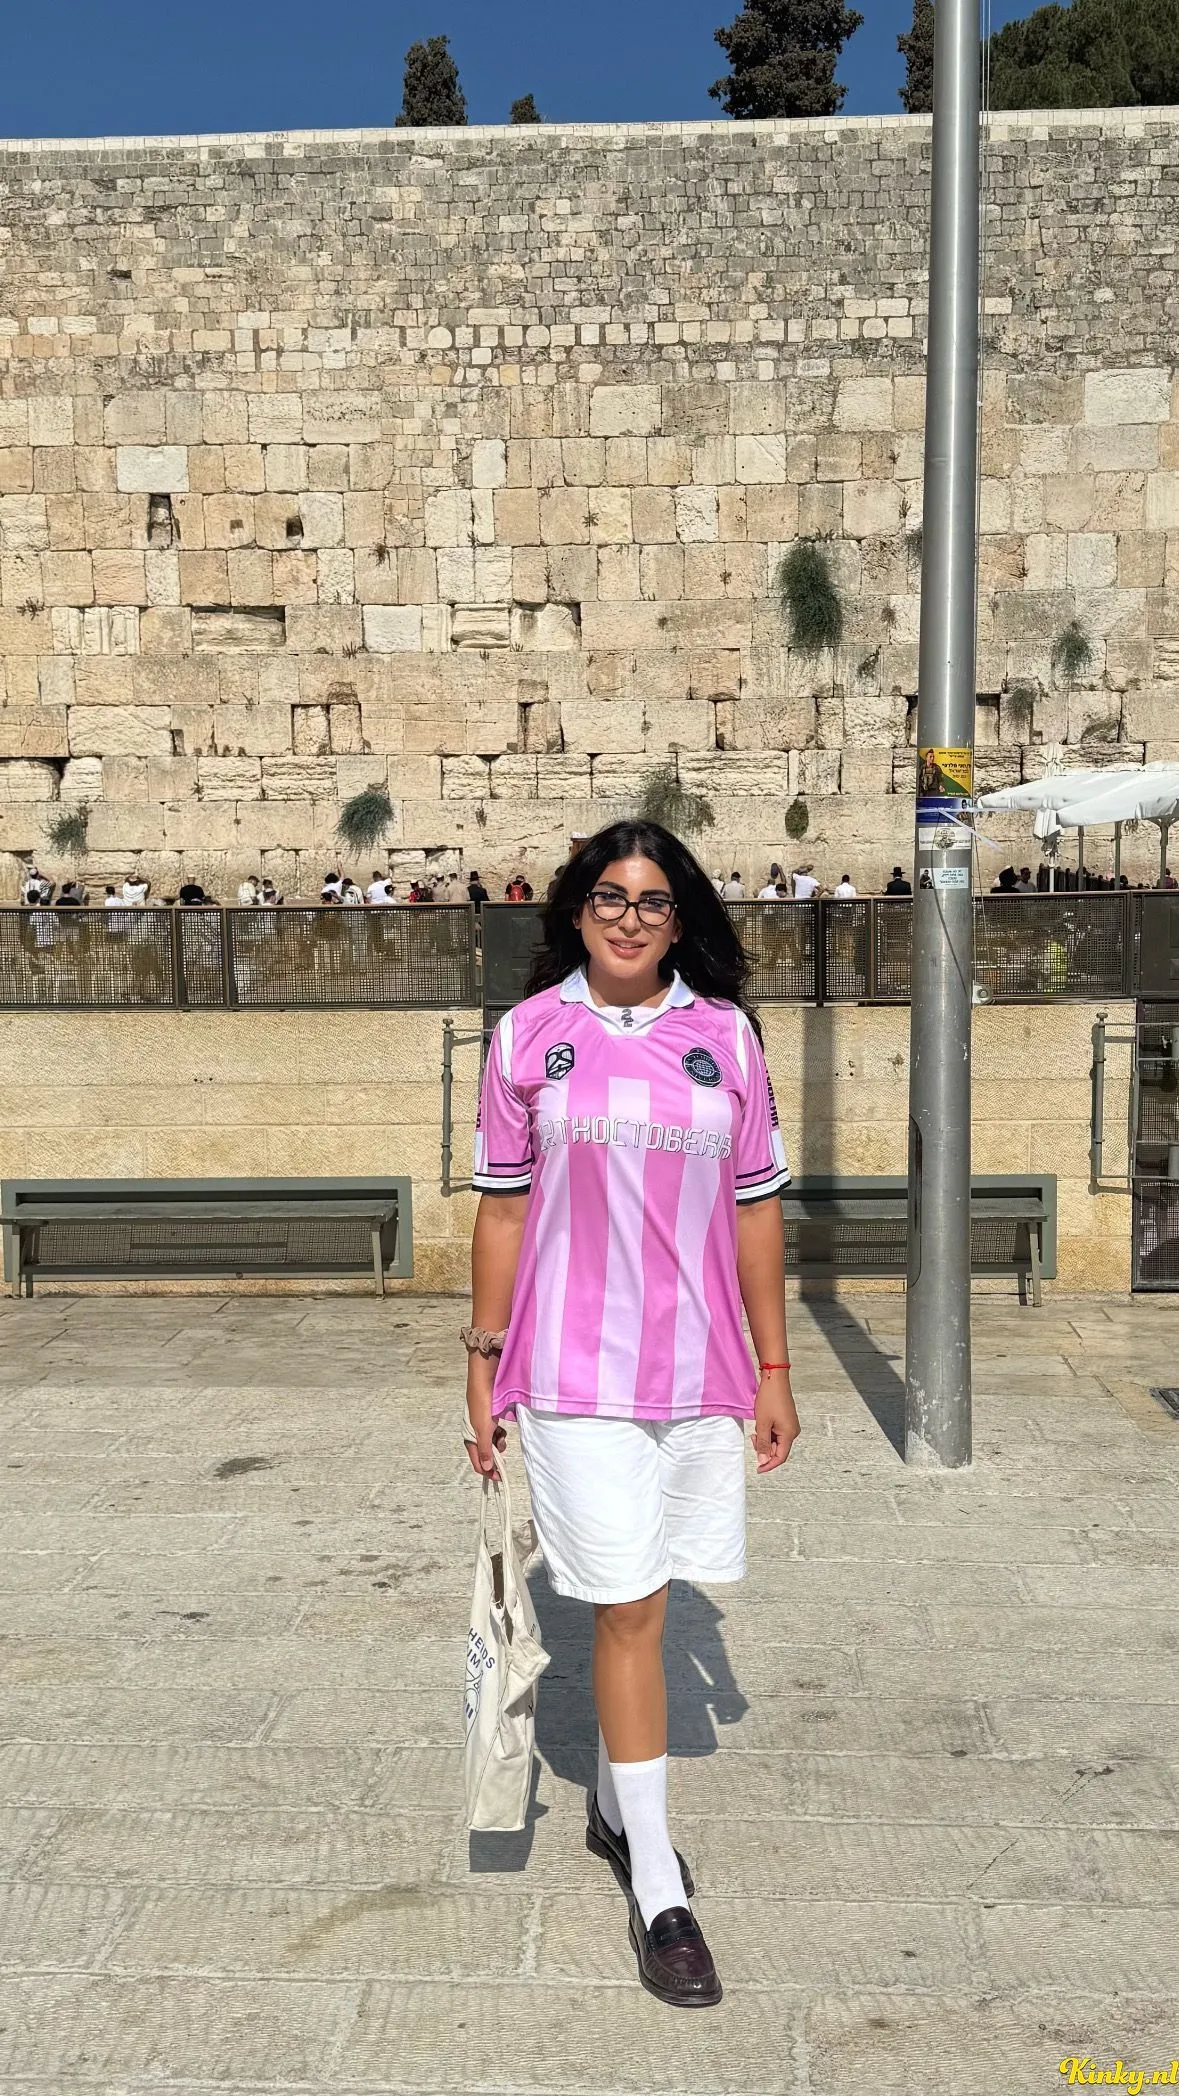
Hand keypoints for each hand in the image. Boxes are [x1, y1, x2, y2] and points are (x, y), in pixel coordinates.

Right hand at [465, 1361, 506, 1479]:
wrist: (486, 1378)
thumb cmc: (482, 1403)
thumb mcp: (484, 1428)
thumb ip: (485, 1449)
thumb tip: (487, 1467)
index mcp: (469, 1437)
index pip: (477, 1462)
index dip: (488, 1471)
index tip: (500, 1477)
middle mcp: (474, 1432)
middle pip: (484, 1453)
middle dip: (494, 1456)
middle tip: (503, 1450)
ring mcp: (482, 1424)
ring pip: (491, 1442)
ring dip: (498, 1444)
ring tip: (503, 1437)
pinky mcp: (489, 1417)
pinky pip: (495, 1432)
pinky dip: (500, 1434)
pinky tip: (503, 1429)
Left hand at [752, 1372, 799, 1473]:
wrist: (775, 1379)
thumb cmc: (769, 1400)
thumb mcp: (762, 1423)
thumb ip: (762, 1444)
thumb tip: (763, 1461)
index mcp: (789, 1434)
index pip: (780, 1457)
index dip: (769, 1465)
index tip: (758, 1469)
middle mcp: (793, 1431)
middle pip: (779, 1449)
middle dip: (765, 1449)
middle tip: (752, 1439)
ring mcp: (791, 1425)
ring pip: (777, 1441)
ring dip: (765, 1440)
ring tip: (755, 1430)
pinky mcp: (787, 1419)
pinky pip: (777, 1432)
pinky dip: (768, 1433)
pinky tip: (760, 1425)